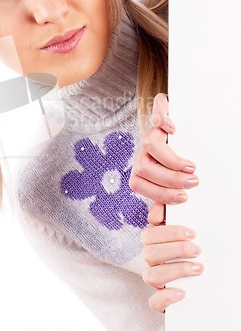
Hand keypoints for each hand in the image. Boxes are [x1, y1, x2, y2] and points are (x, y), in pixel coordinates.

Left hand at [129, 93, 198, 220]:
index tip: (184, 198)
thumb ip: (162, 197)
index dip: (159, 193)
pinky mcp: (161, 114)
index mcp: (142, 169)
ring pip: (149, 144)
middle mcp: (143, 151)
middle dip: (169, 179)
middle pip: (142, 168)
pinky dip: (163, 117)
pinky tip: (174, 129)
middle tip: (193, 183)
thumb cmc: (170, 165)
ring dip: (171, 159)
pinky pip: (157, 111)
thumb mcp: (166, 181)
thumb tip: (155, 219)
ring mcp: (151, 132)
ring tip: (191, 167)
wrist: (172, 133)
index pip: (137, 184)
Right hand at [140, 203, 203, 311]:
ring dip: (175, 269)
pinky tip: (182, 292)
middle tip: (197, 247)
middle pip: (149, 249)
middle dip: (174, 246)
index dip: (163, 226)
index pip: (150, 230)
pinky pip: (154, 301)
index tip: (187, 228)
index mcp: (159, 242)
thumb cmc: (206, 255)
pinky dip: (166, 297)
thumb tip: (186, 199)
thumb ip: (189, 220)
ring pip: (150, 274)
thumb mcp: (199, 237)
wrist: (213, 288)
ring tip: (198, 268)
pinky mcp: (161, 302)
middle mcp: (154, 259)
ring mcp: (157, 280)